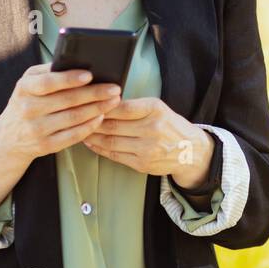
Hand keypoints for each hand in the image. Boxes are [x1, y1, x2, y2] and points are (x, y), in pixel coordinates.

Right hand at [0, 62, 122, 167]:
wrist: (8, 138)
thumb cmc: (26, 102)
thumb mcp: (29, 84)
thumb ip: (49, 72)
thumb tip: (81, 63)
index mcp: (24, 88)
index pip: (48, 82)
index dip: (69, 79)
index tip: (90, 75)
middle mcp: (28, 109)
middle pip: (67, 100)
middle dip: (95, 93)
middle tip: (114, 89)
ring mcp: (36, 129)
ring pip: (74, 118)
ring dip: (97, 109)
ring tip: (113, 101)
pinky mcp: (45, 145)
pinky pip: (73, 135)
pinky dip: (90, 126)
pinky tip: (101, 117)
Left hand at [83, 96, 212, 184]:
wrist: (190, 151)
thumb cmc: (170, 126)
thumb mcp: (158, 108)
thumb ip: (134, 107)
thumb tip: (104, 104)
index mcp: (155, 110)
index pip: (122, 106)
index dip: (102, 106)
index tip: (89, 103)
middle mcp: (152, 129)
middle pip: (112, 125)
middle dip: (92, 121)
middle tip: (78, 117)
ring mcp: (147, 148)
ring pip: (110, 141)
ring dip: (92, 136)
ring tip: (81, 129)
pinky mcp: (142, 163)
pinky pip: (114, 155)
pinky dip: (99, 148)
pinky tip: (91, 142)